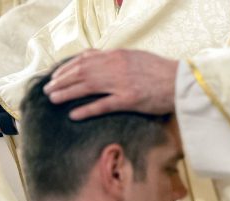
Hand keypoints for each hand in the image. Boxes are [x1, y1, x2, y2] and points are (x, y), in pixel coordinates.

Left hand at [43, 49, 178, 119]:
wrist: (182, 82)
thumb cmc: (160, 72)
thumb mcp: (136, 58)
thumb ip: (116, 60)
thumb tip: (96, 60)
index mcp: (118, 55)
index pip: (85, 60)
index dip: (67, 68)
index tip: (55, 76)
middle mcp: (116, 67)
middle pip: (81, 72)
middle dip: (62, 81)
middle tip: (48, 89)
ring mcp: (122, 83)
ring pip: (87, 86)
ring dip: (67, 93)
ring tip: (53, 100)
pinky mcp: (129, 99)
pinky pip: (103, 105)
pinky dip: (86, 110)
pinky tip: (74, 115)